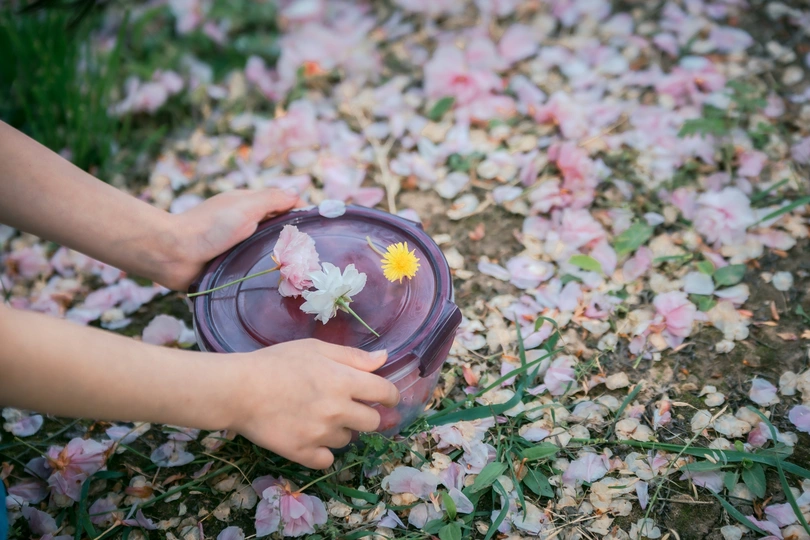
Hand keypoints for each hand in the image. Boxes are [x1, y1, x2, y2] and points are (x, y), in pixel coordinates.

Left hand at [158, 188, 303, 290]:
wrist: (175, 254)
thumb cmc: (210, 226)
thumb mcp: (246, 206)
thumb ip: (273, 199)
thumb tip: (298, 192)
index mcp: (249, 207)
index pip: (283, 208)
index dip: (299, 216)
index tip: (318, 230)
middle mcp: (245, 226)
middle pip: (278, 232)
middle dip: (293, 241)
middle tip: (313, 258)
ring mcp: (238, 247)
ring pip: (268, 253)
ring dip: (280, 262)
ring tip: (300, 275)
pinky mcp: (232, 267)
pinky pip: (254, 270)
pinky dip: (265, 274)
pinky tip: (279, 284)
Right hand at [227, 339, 399, 468]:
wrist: (239, 390)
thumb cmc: (276, 362)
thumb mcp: (315, 348)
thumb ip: (352, 356)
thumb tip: (384, 359)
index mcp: (344, 381)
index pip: (386, 393)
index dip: (390, 395)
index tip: (386, 398)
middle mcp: (339, 410)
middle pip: (373, 421)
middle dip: (366, 414)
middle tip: (346, 407)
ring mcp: (322, 434)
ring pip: (348, 439)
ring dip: (340, 430)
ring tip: (318, 417)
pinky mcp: (304, 453)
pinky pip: (328, 460)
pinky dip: (323, 451)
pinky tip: (310, 438)